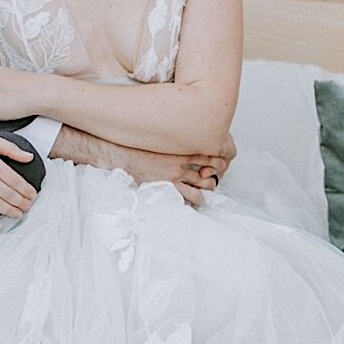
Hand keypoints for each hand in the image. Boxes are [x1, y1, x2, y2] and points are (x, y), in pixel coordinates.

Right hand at [117, 144, 233, 207]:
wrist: (123, 157)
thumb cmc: (139, 148)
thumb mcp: (161, 141)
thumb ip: (175, 143)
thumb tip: (183, 142)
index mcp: (181, 151)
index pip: (209, 157)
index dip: (218, 162)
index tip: (220, 165)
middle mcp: (180, 166)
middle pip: (207, 177)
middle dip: (211, 180)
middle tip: (210, 181)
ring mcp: (173, 180)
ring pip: (199, 192)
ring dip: (202, 194)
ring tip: (201, 194)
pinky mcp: (165, 189)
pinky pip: (184, 200)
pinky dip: (189, 203)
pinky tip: (188, 202)